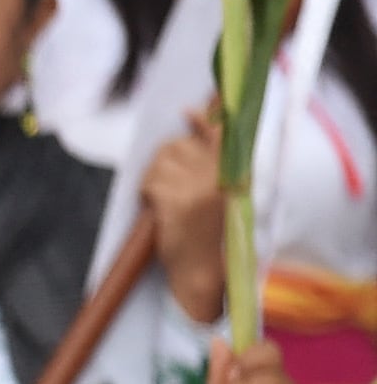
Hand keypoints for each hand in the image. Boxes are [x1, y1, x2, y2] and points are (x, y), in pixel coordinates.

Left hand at [143, 106, 229, 324]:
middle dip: (167, 162)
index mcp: (235, 174)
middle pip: (176, 147)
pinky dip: (148, 194)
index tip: (187, 111)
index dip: (201, 119)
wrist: (203, 272)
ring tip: (168, 201)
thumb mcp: (223, 192)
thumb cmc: (211, 233)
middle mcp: (219, 177)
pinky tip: (161, 211)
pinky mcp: (176, 200)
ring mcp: (197, 188)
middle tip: (171, 187)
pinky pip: (150, 182)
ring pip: (160, 162)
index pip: (218, 134)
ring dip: (156, 179)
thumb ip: (215, 159)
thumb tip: (194, 117)